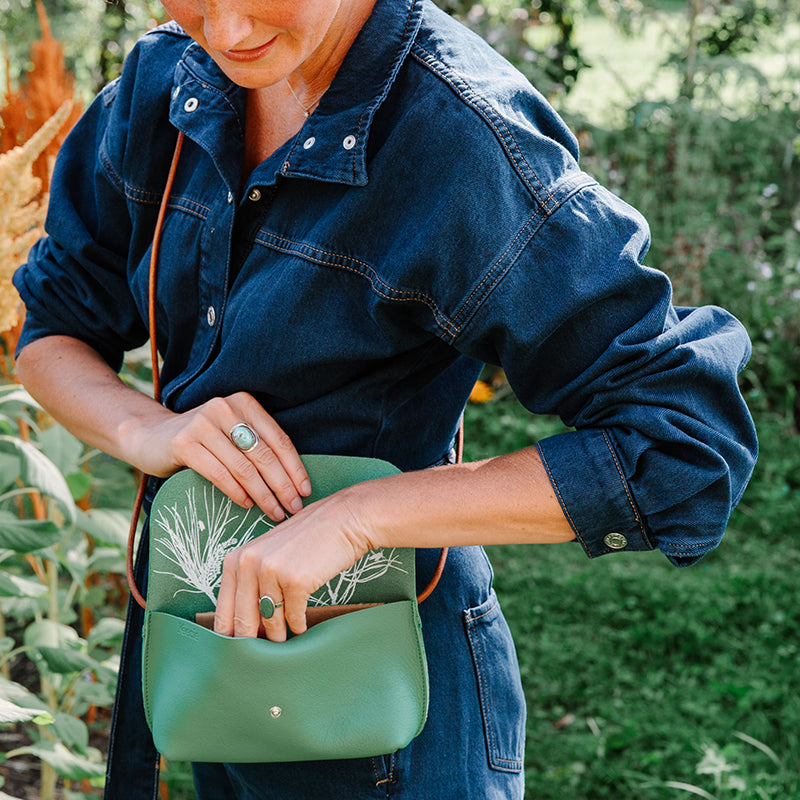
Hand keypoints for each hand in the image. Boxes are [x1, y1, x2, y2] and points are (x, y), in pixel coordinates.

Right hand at [133, 391, 309, 520]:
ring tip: (274, 512)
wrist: (150, 436)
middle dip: (283, 485)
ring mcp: (203, 424)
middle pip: (264, 454)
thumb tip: (294, 482)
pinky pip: (219, 473)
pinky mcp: (184, 442)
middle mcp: (225, 408)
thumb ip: (257, 446)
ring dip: (263, 494)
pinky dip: (237, 492)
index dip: (295, 467)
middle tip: (294, 508)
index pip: (278, 439)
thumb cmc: (202, 441)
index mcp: (244, 403)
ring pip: (243, 467)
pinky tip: (246, 505)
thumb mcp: (232, 434)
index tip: (306, 491)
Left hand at [213, 485, 373, 641]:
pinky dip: (298, 625)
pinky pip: (294, 617)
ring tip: (284, 639)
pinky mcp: (296, 580)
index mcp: (236, 558)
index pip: (223, 609)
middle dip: (252, 642)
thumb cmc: (307, 539)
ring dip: (278, 635)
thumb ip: (251, 584)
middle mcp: (249, 563)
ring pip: (271, 621)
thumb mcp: (268, 555)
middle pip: (243, 620)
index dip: (229, 635)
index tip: (235, 652)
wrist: (343, 520)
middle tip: (259, 656)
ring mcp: (273, 571)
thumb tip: (244, 627)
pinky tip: (301, 624)